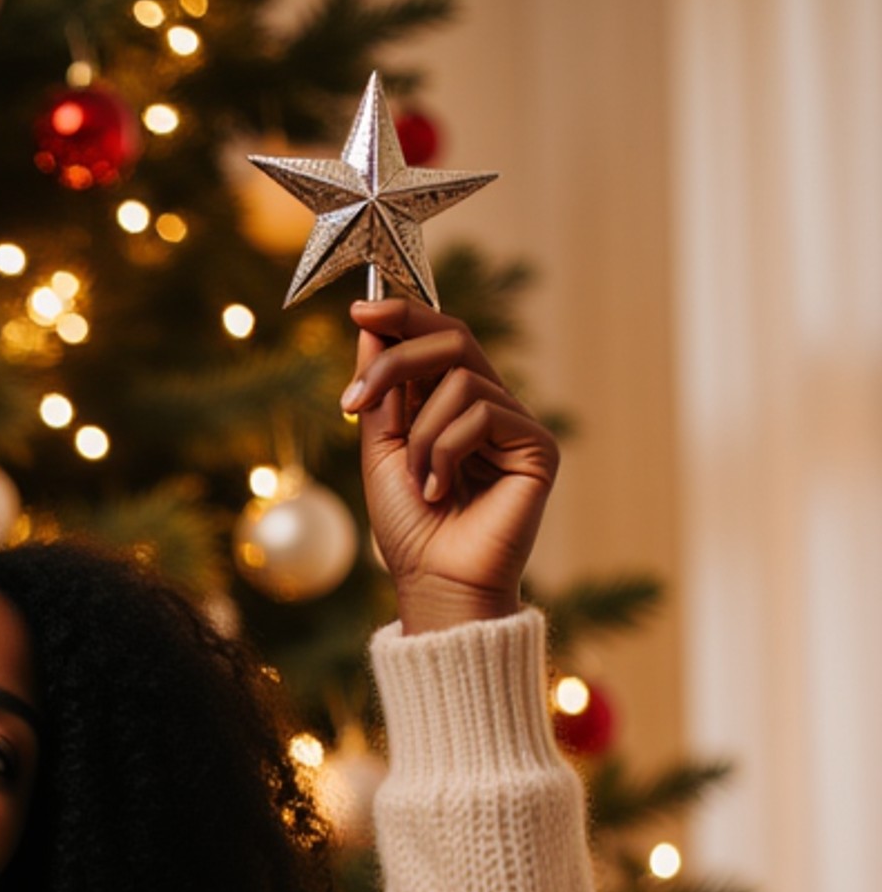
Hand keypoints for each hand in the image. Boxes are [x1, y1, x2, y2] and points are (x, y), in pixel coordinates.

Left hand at [340, 295, 558, 634]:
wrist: (434, 582)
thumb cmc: (409, 528)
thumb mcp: (380, 450)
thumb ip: (380, 391)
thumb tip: (371, 325)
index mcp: (453, 403)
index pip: (437, 337)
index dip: (403, 314)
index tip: (360, 309)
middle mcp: (489, 404)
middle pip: (453, 339)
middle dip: (396, 361)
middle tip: (355, 401)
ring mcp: (516, 423)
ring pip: (460, 381)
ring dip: (420, 434)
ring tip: (418, 481)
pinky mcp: (537, 445)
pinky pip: (483, 413)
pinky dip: (446, 451)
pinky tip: (441, 490)